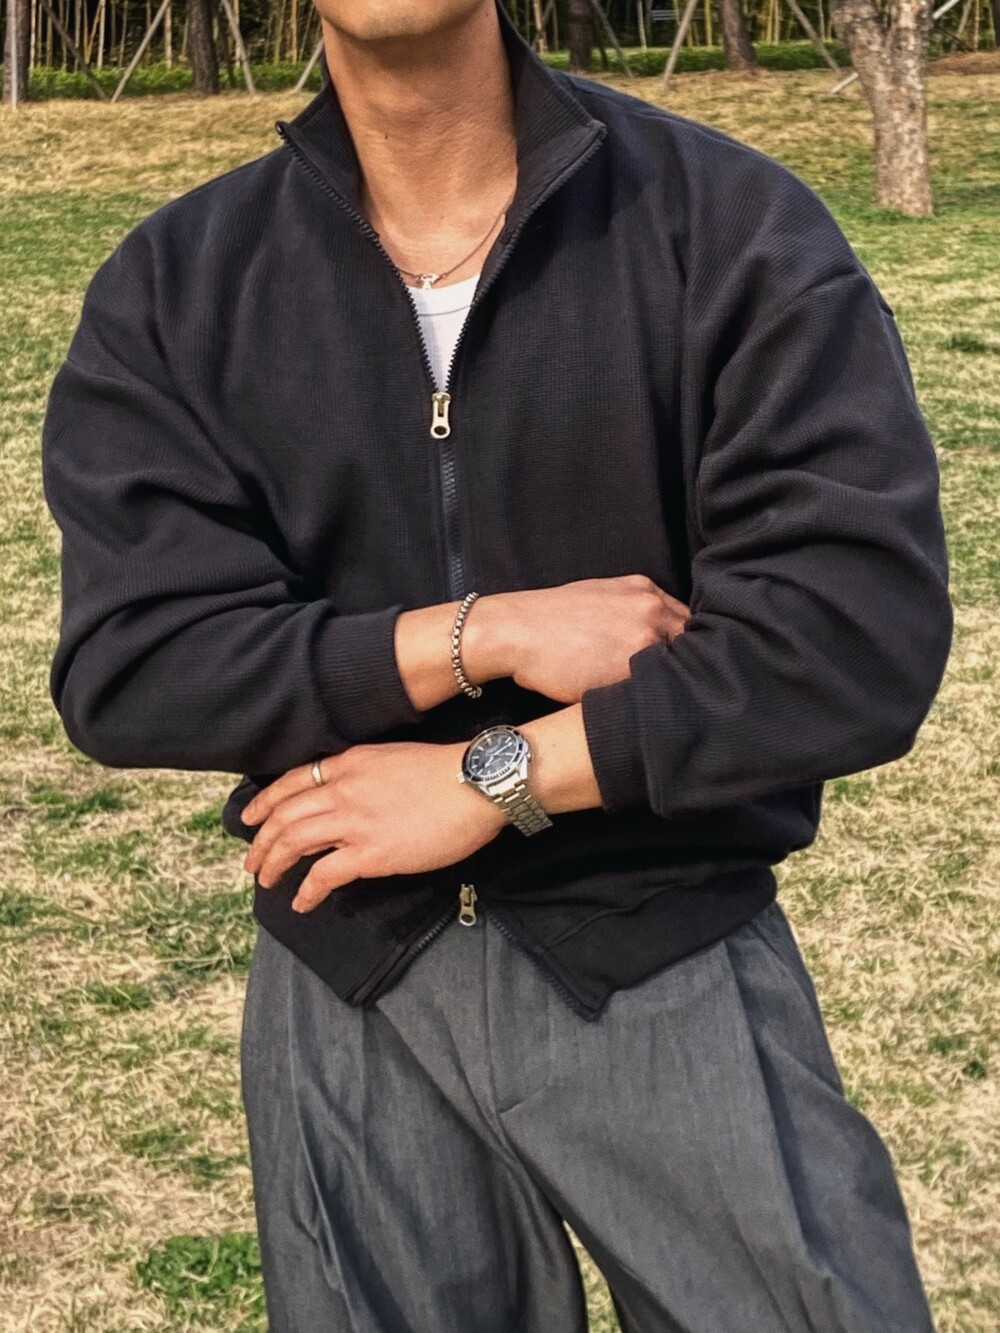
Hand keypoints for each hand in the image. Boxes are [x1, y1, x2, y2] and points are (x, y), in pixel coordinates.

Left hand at [240, 741, 506, 912]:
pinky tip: (302, 903)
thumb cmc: (447, 773)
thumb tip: (349, 801)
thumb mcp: (394, 760)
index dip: (264, 803)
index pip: (292, 781)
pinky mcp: (370, 853)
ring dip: (274, 864)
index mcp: (349, 764)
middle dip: (261, 841)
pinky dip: (306, 892)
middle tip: (252, 861)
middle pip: (284, 815)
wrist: (477, 783)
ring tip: (267, 881)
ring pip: (293, 842)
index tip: (250, 819)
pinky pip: (323, 875)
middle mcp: (343, 790)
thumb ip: (365, 777)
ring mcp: (355, 821)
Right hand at [464, 574, 688, 704]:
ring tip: (672, 701)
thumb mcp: (599, 597)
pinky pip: (657, 687)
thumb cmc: (549, 620)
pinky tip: (652, 708)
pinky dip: (657, 697)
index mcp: (644, 590)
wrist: (514, 631)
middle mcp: (650, 610)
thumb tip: (657, 638)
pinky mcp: (628, 669)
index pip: (687, 620)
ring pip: (680, 667)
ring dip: (678, 683)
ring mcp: (642, 639)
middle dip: (692, 663)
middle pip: (692, 642)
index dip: (690, 644)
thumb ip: (634, 611)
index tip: (688, 662)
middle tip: (689, 686)